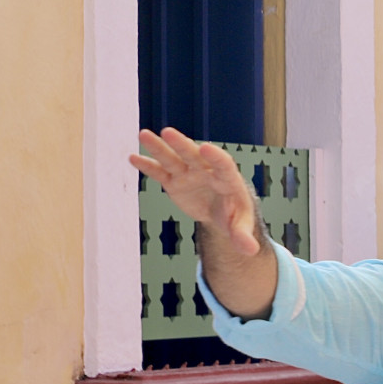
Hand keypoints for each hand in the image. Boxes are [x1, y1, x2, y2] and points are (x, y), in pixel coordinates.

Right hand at [130, 128, 260, 255]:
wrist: (222, 211)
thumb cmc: (235, 214)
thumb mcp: (240, 226)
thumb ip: (243, 236)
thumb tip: (249, 251)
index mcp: (227, 179)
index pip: (223, 165)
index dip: (216, 157)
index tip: (206, 148)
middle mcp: (206, 171)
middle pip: (194, 156)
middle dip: (182, 145)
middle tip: (168, 132)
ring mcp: (189, 174)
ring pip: (173, 159)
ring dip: (159, 148)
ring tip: (143, 134)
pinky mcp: (174, 182)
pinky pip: (160, 172)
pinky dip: (148, 166)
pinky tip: (133, 157)